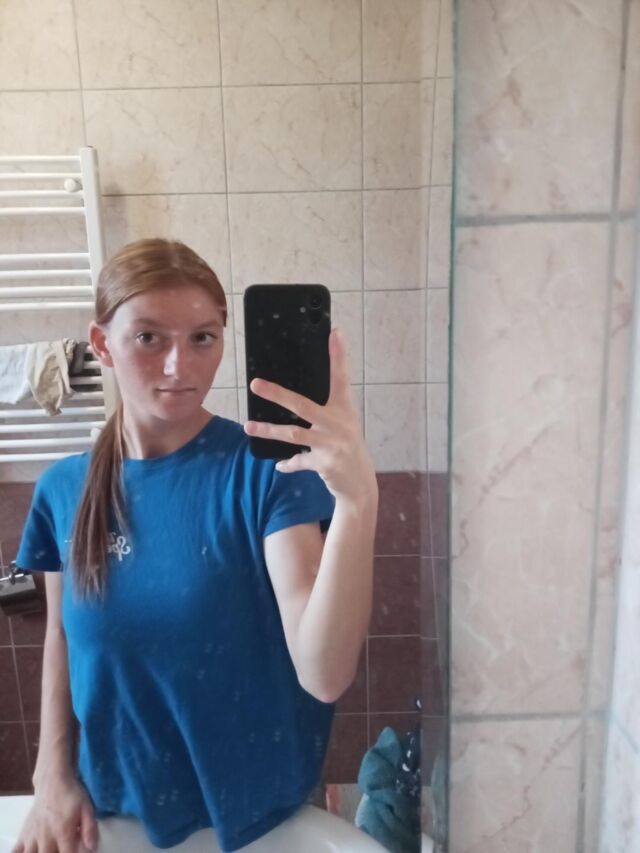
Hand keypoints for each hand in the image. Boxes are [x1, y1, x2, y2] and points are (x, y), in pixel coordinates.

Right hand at [12, 770, 98, 852]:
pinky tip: (31, 850)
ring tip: (50, 848)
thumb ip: (90, 829)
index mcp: (63, 831)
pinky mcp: (23, 833)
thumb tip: (92, 848)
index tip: (76, 850)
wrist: (52, 780)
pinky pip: (17, 851)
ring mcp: (32, 836)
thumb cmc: (71, 794)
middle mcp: (46, 837)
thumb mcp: (87, 808)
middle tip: (63, 847)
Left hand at [244, 328, 377, 506]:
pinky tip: (279, 465)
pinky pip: (299, 461)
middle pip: (302, 405)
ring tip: (248, 426)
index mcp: (344, 409)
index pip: (341, 377)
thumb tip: (296, 399)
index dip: (338, 355)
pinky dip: (288, 463)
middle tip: (255, 384)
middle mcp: (338, 424)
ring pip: (293, 434)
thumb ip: (325, 411)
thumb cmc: (348, 448)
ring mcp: (331, 444)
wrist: (360, 484)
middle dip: (277, 394)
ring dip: (269, 431)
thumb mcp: (344, 425)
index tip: (334, 332)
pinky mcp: (325, 463)